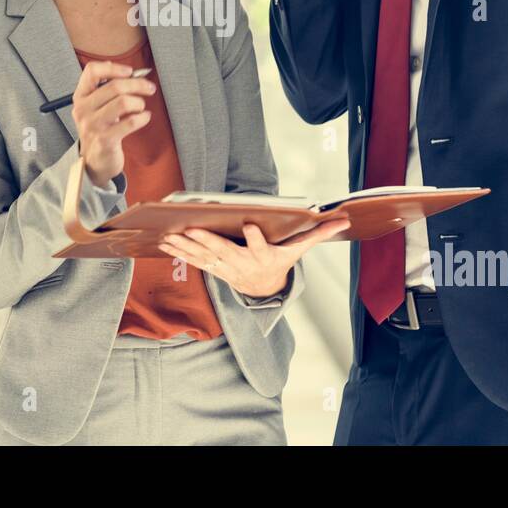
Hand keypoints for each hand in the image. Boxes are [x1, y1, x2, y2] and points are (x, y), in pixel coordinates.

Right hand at [71, 60, 155, 187]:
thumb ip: (109, 89)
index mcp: (80, 96)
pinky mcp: (105, 140)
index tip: (130, 71)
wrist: (94, 160)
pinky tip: (144, 117)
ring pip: (123, 102)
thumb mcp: (96, 106)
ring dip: (139, 102)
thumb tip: (134, 74)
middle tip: (149, 87)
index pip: (92, 71)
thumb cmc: (99, 129)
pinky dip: (143, 117)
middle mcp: (83, 109)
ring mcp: (93, 125)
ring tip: (141, 106)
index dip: (114, 68)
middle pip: (114, 86)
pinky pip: (130, 122)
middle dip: (138, 84)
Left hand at [158, 218, 350, 297]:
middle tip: (191, 228)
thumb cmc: (280, 261)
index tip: (248, 225)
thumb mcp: (299, 250)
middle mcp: (242, 263)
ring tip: (168, 233)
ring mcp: (224, 267)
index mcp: (264, 255)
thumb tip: (343, 218)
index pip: (260, 246)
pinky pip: (192, 260)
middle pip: (224, 251)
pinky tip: (164, 240)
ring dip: (184, 246)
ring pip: (203, 256)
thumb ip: (318, 234)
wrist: (264, 289)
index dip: (255, 237)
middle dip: (207, 241)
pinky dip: (178, 251)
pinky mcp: (212, 268)